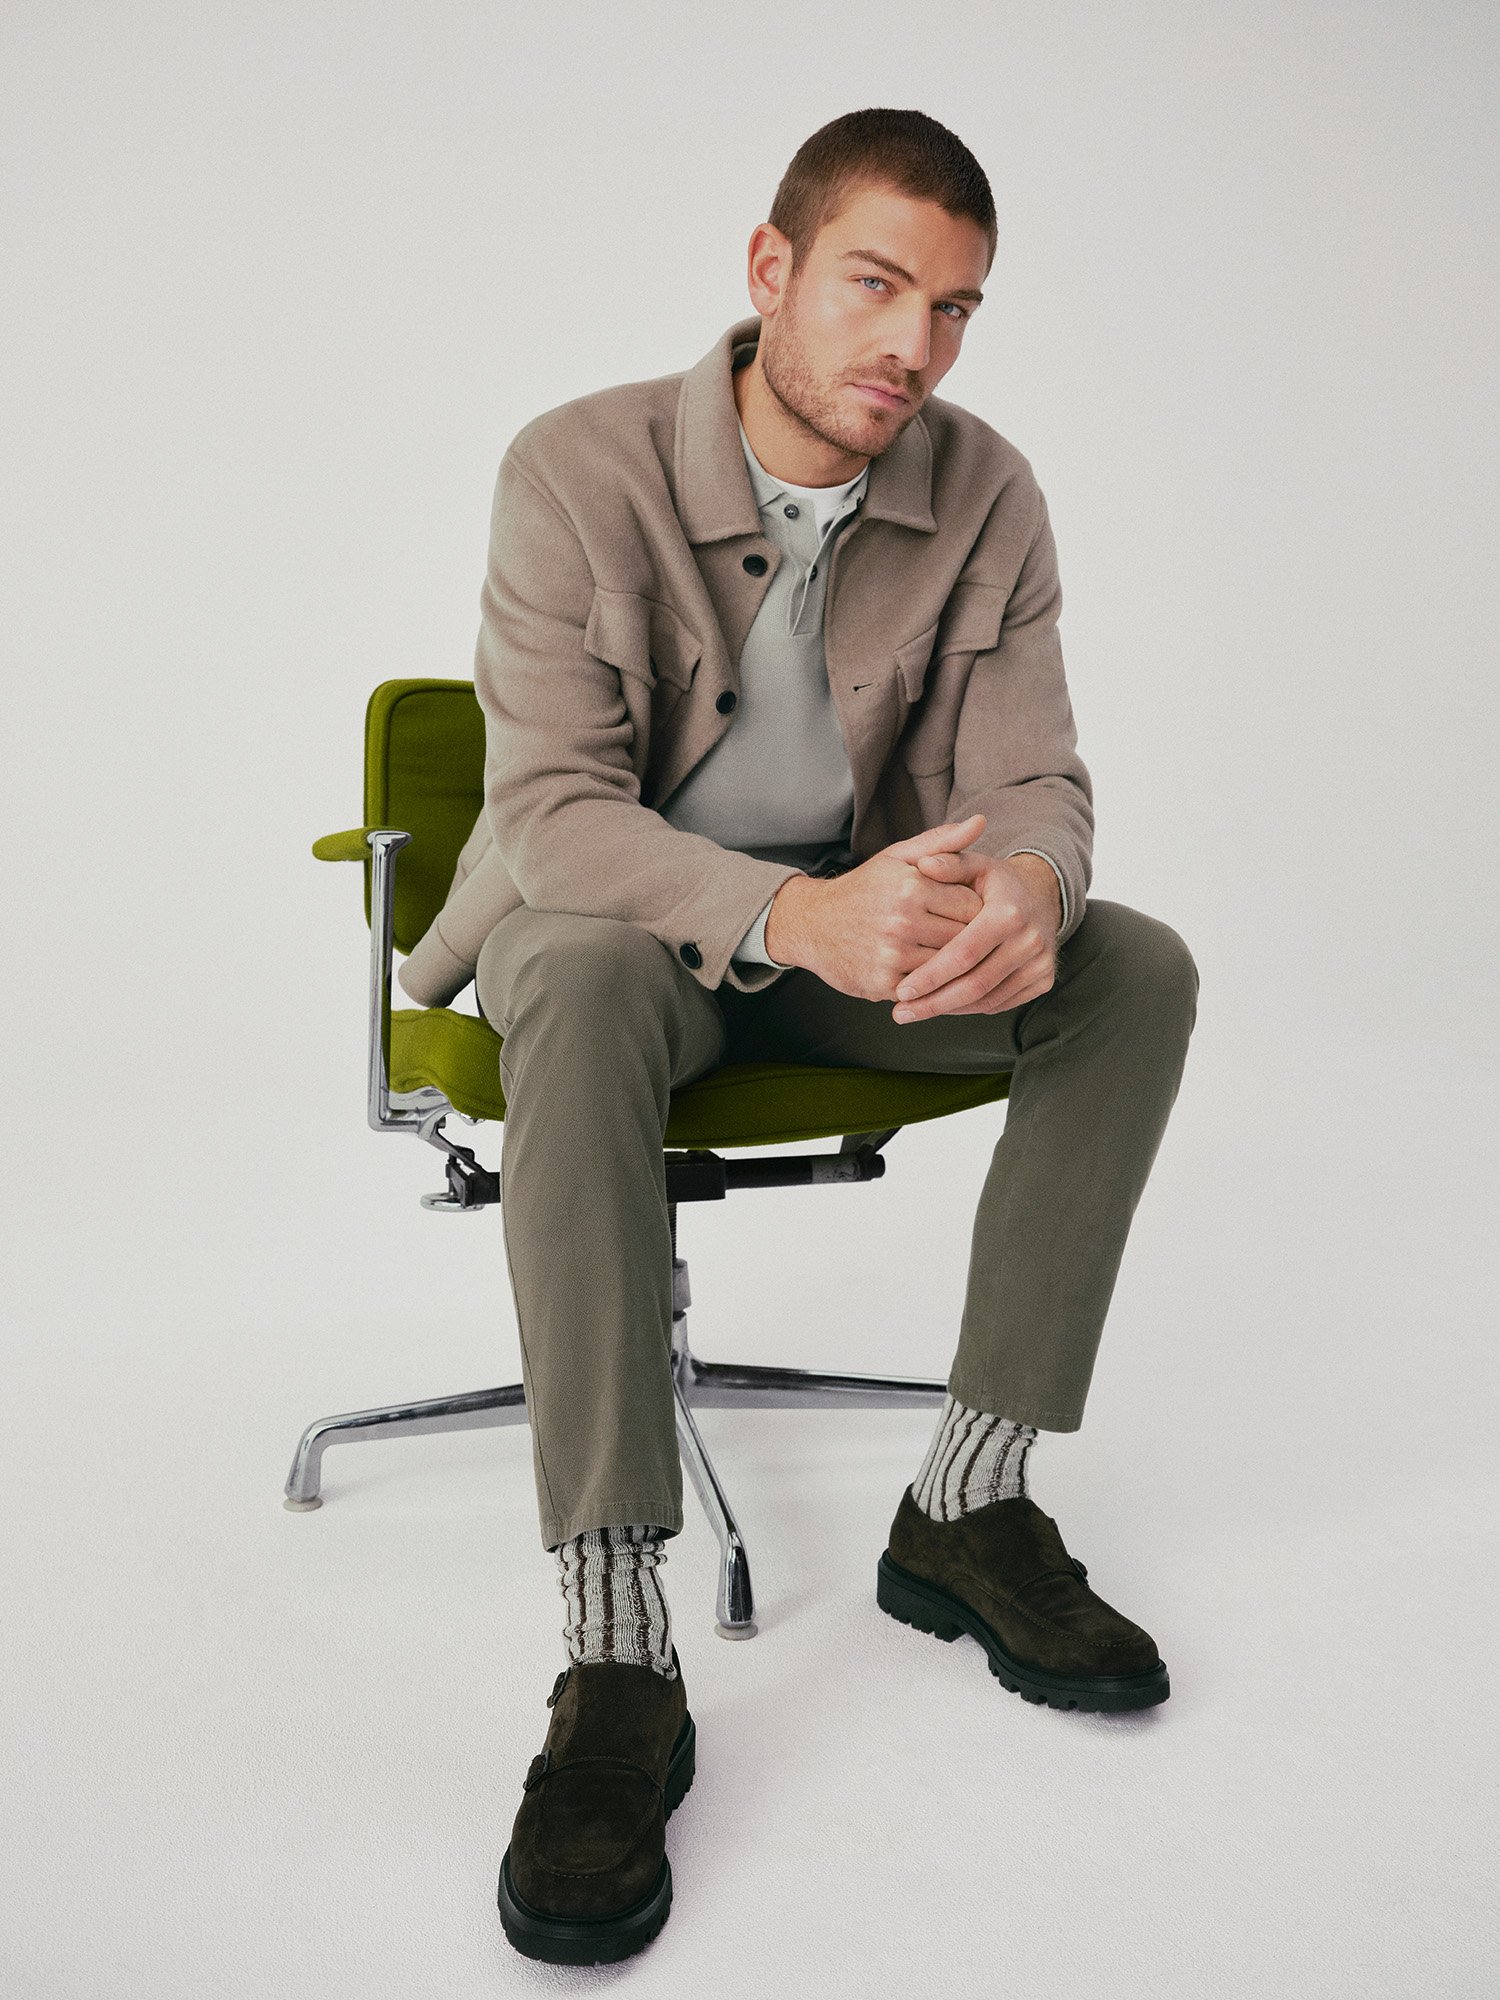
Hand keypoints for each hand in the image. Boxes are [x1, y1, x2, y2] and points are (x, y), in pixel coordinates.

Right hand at [763, 815, 988, 1001]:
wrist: (812, 924)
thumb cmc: (863, 888)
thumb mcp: (898, 857)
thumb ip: (942, 842)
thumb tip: (980, 822)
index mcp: (911, 887)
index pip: (973, 905)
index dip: (979, 911)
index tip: (976, 914)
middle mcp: (902, 921)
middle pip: (965, 938)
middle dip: (973, 940)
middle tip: (976, 940)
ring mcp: (892, 955)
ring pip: (949, 966)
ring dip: (957, 965)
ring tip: (958, 958)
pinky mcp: (884, 983)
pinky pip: (928, 988)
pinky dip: (935, 983)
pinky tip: (933, 974)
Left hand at [890, 832, 1058, 1021]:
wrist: (1043, 895)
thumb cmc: (997, 882)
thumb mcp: (976, 865)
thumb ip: (949, 864)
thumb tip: (923, 864)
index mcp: (1009, 913)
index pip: (964, 953)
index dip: (931, 975)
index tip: (901, 990)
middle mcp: (1030, 941)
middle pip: (975, 984)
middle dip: (934, 1002)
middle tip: (900, 1013)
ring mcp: (1040, 964)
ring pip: (987, 1000)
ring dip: (948, 1009)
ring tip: (914, 1012)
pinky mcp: (1044, 980)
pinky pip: (1000, 1004)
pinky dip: (969, 1009)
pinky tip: (942, 1007)